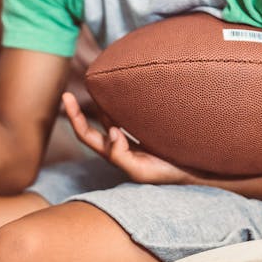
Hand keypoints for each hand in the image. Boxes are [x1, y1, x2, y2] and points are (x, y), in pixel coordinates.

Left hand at [62, 92, 194, 184]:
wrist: (195, 171)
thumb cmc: (167, 173)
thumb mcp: (140, 170)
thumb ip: (120, 155)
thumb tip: (109, 132)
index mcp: (116, 156)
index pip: (87, 136)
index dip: (75, 118)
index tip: (67, 96)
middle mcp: (120, 147)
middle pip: (91, 129)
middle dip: (77, 112)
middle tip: (66, 94)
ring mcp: (133, 139)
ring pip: (108, 121)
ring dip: (97, 107)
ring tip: (92, 88)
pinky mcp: (146, 131)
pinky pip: (125, 117)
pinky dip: (118, 105)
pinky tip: (119, 92)